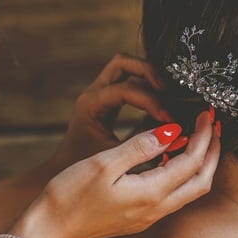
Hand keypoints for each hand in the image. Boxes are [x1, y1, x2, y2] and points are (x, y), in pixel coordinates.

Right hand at [16, 110, 220, 237]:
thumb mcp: (104, 163)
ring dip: (198, 163)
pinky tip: (169, 156)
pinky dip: (179, 173)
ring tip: (196, 136)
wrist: (47, 230)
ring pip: (188, 190)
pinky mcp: (137, 218)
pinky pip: (171, 195)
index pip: (191, 162)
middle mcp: (155, 210)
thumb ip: (141, 146)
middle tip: (212, 125)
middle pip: (200, 181)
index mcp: (150, 194)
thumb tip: (172, 131)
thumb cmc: (69, 195)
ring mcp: (147, 217)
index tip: (206, 113)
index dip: (203, 136)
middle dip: (211, 152)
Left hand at [44, 54, 173, 176]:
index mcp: (91, 104)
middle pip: (123, 63)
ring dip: (147, 75)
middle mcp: (94, 94)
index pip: (126, 89)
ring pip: (126, 67)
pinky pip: (128, 82)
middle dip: (149, 72)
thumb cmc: (84, 168)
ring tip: (166, 94)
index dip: (151, 101)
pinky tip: (159, 104)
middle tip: (168, 91)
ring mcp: (100, 95)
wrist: (64, 174)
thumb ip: (142, 147)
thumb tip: (174, 137)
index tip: (168, 119)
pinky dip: (144, 87)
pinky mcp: (107, 102)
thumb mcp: (115, 158)